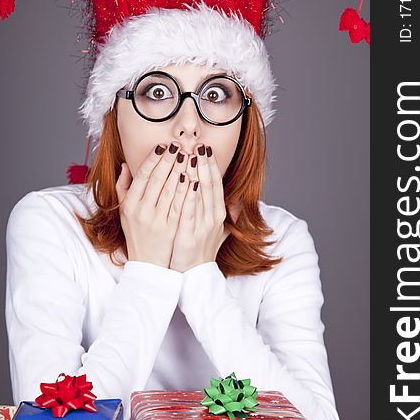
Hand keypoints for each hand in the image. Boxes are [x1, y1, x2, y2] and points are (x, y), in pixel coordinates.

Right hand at [115, 143, 188, 267]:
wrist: (148, 265)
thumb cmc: (137, 235)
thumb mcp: (124, 212)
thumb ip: (123, 188)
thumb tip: (125, 166)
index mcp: (130, 205)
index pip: (142, 176)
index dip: (153, 159)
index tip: (163, 146)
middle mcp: (142, 211)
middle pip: (157, 179)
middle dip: (169, 160)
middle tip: (179, 145)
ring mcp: (157, 221)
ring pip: (169, 190)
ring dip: (180, 170)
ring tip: (188, 155)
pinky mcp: (171, 229)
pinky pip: (180, 206)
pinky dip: (186, 191)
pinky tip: (193, 177)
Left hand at [169, 144, 230, 272]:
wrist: (195, 276)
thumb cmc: (202, 251)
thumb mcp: (218, 232)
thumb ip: (226, 217)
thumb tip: (235, 206)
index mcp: (219, 213)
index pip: (216, 184)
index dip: (211, 166)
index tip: (205, 148)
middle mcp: (214, 217)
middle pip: (210, 184)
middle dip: (204, 163)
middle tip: (198, 143)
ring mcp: (204, 225)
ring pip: (201, 193)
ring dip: (196, 172)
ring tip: (190, 154)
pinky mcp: (191, 233)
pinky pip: (190, 209)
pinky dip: (188, 193)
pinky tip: (184, 178)